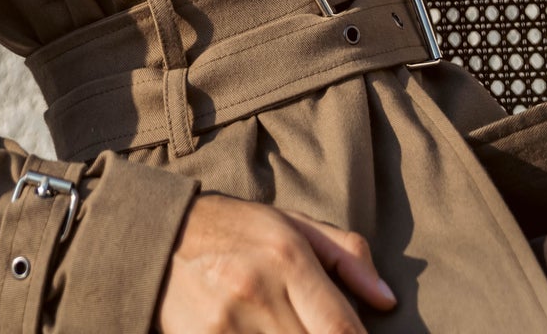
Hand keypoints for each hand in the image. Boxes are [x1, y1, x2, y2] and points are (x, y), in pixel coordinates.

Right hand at [156, 192, 395, 331]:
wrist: (159, 237)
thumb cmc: (236, 229)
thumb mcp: (291, 223)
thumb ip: (345, 256)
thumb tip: (387, 300)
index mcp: (288, 256)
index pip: (341, 329)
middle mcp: (259, 292)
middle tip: (323, 333)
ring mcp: (228, 325)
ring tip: (291, 330)